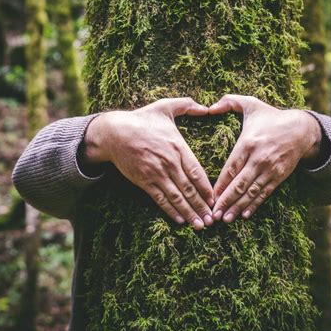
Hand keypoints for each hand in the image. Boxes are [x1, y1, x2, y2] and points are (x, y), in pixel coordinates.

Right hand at [81, 98, 213, 229]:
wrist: (114, 132)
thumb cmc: (142, 119)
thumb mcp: (165, 107)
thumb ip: (187, 105)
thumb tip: (207, 107)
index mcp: (177, 146)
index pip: (197, 172)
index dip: (207, 188)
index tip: (216, 199)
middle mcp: (169, 163)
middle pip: (189, 189)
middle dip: (202, 206)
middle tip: (213, 219)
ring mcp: (156, 173)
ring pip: (177, 197)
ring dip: (190, 212)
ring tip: (200, 225)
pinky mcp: (144, 181)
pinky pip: (160, 199)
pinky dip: (171, 210)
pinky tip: (180, 220)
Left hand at [209, 95, 322, 222]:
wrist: (302, 129)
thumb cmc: (271, 117)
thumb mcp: (251, 104)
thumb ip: (229, 102)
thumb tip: (208, 107)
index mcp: (248, 143)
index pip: (230, 168)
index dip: (220, 185)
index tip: (209, 197)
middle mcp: (258, 159)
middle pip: (239, 184)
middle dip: (225, 201)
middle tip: (213, 216)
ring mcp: (270, 169)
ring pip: (251, 192)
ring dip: (237, 207)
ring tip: (225, 219)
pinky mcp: (279, 176)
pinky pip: (264, 193)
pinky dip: (254, 205)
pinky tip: (244, 215)